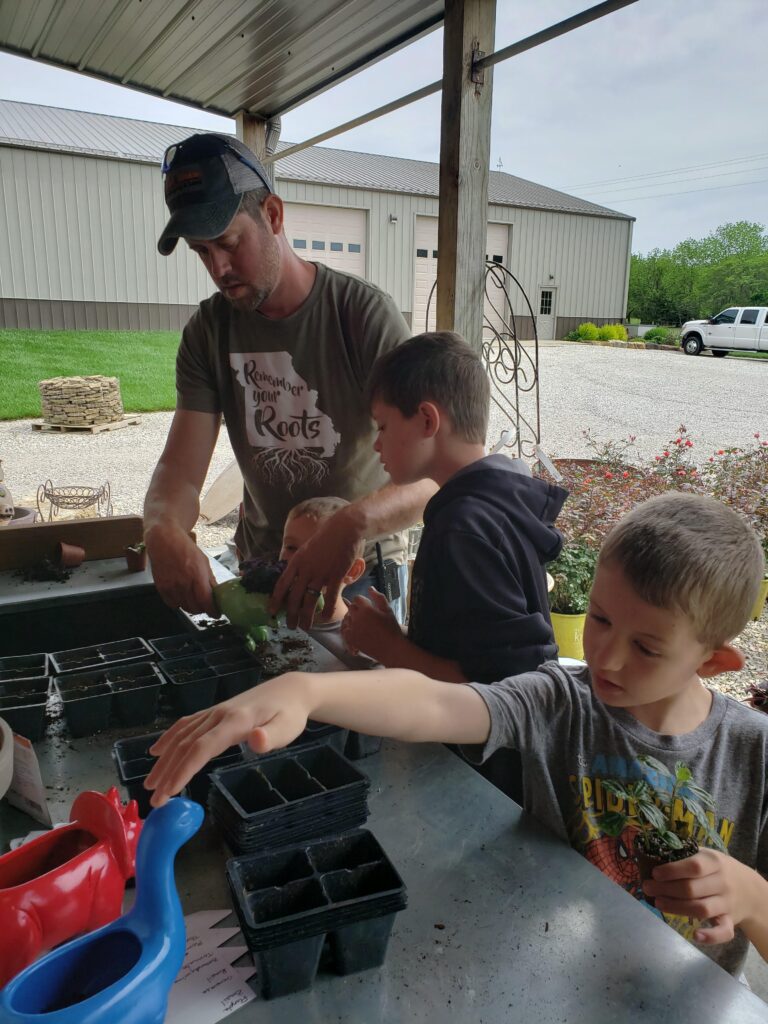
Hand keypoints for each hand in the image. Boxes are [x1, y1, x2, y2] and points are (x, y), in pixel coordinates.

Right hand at [144, 672, 312, 806]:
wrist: (290, 690)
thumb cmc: (290, 714)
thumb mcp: (288, 728)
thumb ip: (272, 737)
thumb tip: (256, 740)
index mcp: (235, 721)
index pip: (202, 747)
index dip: (184, 769)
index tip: (169, 791)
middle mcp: (219, 715)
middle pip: (187, 744)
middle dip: (168, 772)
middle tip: (154, 799)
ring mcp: (215, 712)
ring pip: (182, 736)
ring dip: (164, 759)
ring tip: (150, 783)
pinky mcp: (215, 712)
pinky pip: (186, 725)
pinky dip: (169, 737)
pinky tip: (157, 751)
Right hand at [145, 521, 216, 613]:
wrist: (164, 541)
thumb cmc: (186, 549)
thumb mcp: (203, 561)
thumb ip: (210, 580)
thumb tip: (217, 594)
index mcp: (197, 576)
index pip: (206, 601)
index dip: (213, 611)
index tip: (216, 613)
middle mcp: (183, 583)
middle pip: (195, 607)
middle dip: (203, 609)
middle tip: (206, 605)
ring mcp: (171, 587)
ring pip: (184, 607)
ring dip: (191, 606)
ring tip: (194, 599)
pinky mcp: (161, 588)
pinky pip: (172, 604)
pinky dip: (179, 603)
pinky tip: (182, 596)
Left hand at [270, 509, 362, 629]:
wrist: (345, 529)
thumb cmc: (326, 537)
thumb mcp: (307, 549)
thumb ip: (300, 563)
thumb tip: (295, 576)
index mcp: (296, 562)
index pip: (282, 584)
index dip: (275, 599)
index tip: (271, 611)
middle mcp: (306, 569)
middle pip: (294, 597)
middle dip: (291, 614)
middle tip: (290, 626)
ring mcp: (321, 573)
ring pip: (309, 600)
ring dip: (306, 616)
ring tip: (305, 627)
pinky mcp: (336, 576)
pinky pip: (329, 597)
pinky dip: (326, 610)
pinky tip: (324, 618)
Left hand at [341, 587, 403, 663]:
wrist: (391, 648)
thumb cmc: (391, 628)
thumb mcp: (388, 610)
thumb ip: (378, 597)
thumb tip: (370, 588)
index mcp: (366, 609)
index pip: (357, 599)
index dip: (363, 601)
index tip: (369, 605)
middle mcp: (357, 618)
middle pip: (351, 608)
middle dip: (358, 609)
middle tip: (367, 615)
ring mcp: (353, 629)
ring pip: (348, 618)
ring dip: (354, 619)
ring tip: (364, 624)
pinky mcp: (352, 639)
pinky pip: (346, 630)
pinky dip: (350, 629)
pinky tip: (358, 631)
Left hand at [642, 848, 752, 944]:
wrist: (750, 890)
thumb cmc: (719, 870)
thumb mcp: (707, 855)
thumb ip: (685, 855)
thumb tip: (653, 854)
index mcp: (715, 862)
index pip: (693, 866)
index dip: (672, 870)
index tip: (654, 873)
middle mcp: (722, 883)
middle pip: (692, 889)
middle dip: (666, 889)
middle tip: (647, 888)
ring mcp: (727, 903)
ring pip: (702, 909)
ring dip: (677, 908)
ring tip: (658, 903)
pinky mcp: (730, 921)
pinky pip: (724, 932)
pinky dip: (711, 936)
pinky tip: (694, 936)